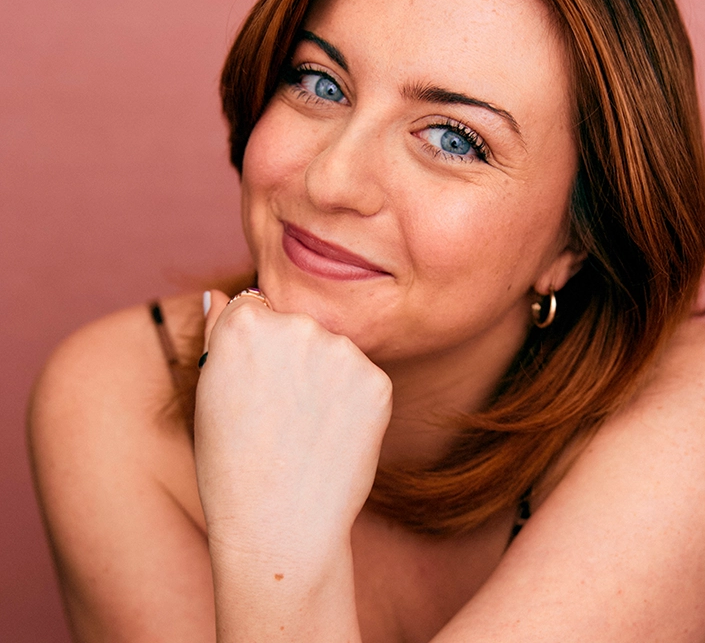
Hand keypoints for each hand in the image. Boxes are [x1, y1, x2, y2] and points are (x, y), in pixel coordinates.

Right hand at [194, 289, 392, 565]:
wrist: (279, 527)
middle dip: (292, 356)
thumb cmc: (232, 463)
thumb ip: (219, 331)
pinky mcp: (378, 379)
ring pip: (333, 350)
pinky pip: (362, 377)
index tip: (255, 384)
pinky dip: (352, 400)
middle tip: (280, 412)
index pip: (257, 309)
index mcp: (246, 322)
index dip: (256, 350)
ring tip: (305, 429)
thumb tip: (221, 294)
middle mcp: (297, 325)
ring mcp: (342, 351)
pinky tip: (332, 436)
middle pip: (299, 325)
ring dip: (324, 376)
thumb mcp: (209, 392)